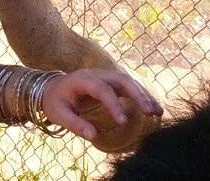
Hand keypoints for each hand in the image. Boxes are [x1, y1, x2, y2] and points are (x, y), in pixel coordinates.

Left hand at [41, 68, 162, 141]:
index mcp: (82, 79)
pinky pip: (129, 86)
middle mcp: (96, 74)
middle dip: (137, 94)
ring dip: (143, 95)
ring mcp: (105, 76)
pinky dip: (142, 95)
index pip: (101, 89)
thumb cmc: (55, 101)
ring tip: (157, 112)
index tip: (122, 122)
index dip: (113, 105)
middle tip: (150, 112)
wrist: (52, 87)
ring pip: (128, 81)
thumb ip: (74, 124)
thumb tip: (93, 136)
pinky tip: (153, 108)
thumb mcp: (58, 114)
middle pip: (120, 79)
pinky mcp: (110, 82)